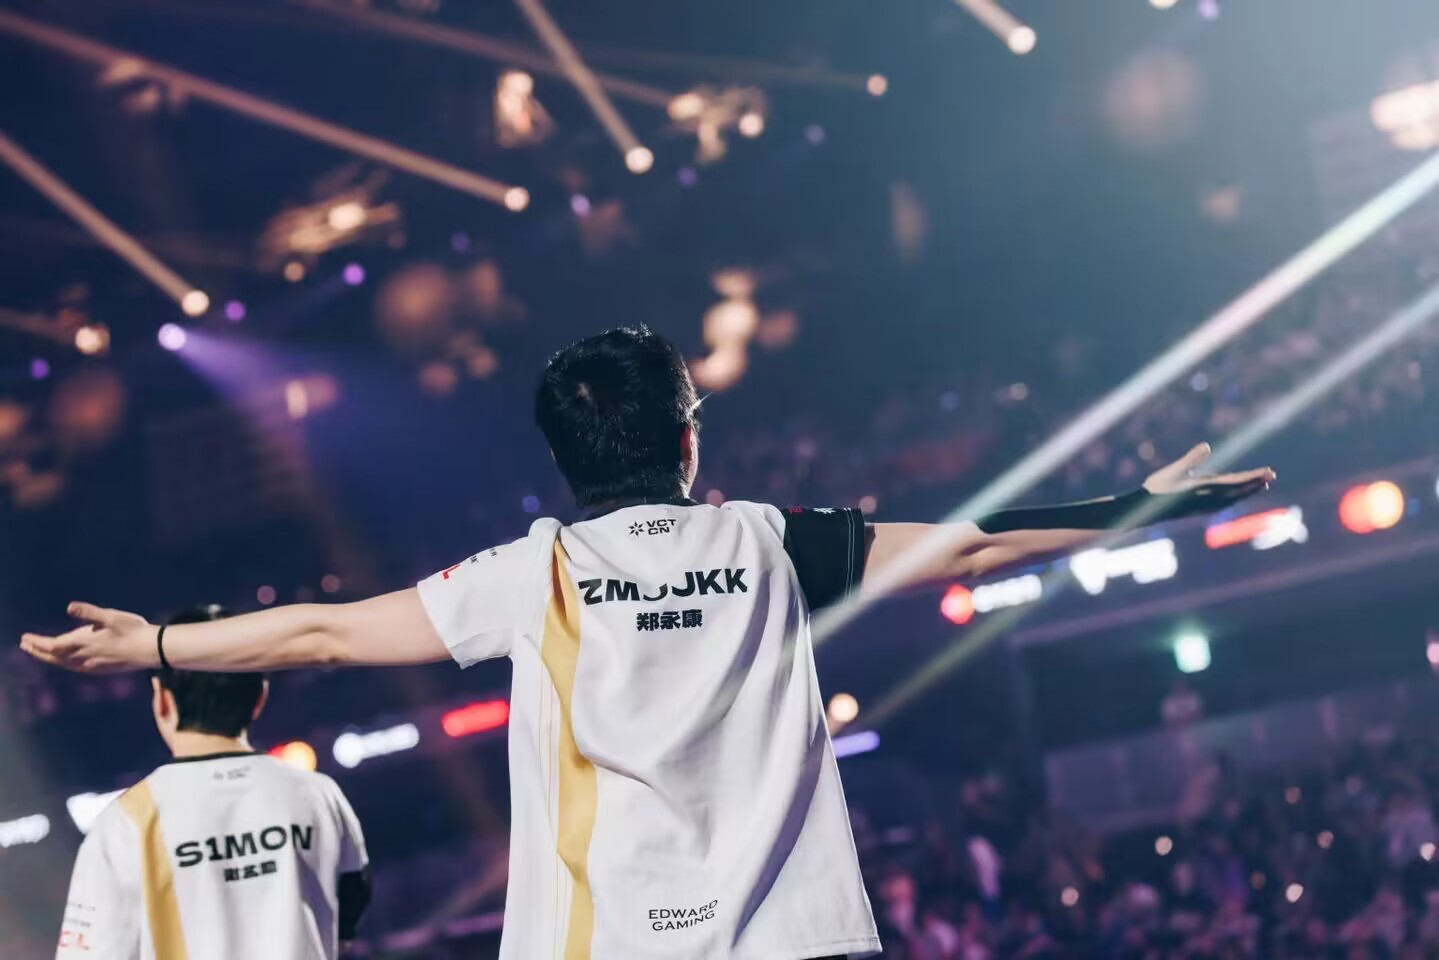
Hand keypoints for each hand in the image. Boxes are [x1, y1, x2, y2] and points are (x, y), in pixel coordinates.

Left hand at [20, 602, 157, 673]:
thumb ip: (89, 612)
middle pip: (54, 657)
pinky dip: (64, 663)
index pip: (53, 645)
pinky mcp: (100, 669)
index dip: (37, 643)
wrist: (150, 650)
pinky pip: (74, 668)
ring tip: (41, 652)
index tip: (25, 638)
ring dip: (49, 658)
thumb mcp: (111, 616)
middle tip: (25, 645)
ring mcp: (92, 665)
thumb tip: (69, 607)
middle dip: (38, 651)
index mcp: (84, 642)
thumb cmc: (133, 630)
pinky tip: (67, 661)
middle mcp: (84, 656)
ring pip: (63, 664)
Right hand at [1144, 442, 1275, 502]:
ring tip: (1260, 485)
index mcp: (1206, 489)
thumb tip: (1207, 446)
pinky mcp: (1199, 510)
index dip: (1253, 476)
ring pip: (1233, 499)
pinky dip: (1235, 499)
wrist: (1143, 511)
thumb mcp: (1173, 470)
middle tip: (1271, 475)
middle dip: (1255, 482)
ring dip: (1247, 491)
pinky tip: (1234, 498)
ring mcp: (1205, 506)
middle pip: (1239, 491)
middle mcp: (1209, 500)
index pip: (1236, 481)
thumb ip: (1191, 459)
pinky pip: (1224, 504)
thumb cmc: (1157, 488)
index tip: (1269, 472)